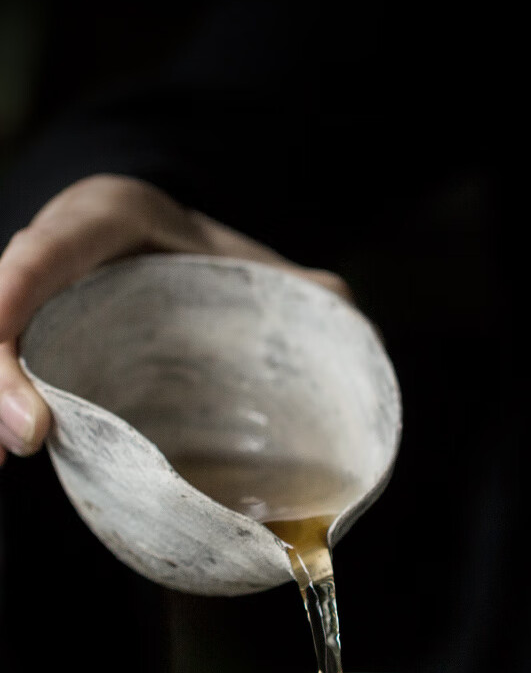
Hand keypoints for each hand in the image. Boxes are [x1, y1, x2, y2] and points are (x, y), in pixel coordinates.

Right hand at [0, 174, 351, 463]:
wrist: (187, 264)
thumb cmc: (221, 268)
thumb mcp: (264, 271)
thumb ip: (313, 298)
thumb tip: (354, 330)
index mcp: (109, 218)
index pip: (51, 248)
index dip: (18, 293)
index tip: (11, 351)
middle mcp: (57, 249)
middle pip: (4, 301)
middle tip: (24, 438)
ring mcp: (38, 296)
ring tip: (4, 455)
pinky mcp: (39, 339)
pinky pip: (12, 364)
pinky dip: (5, 403)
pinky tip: (6, 451)